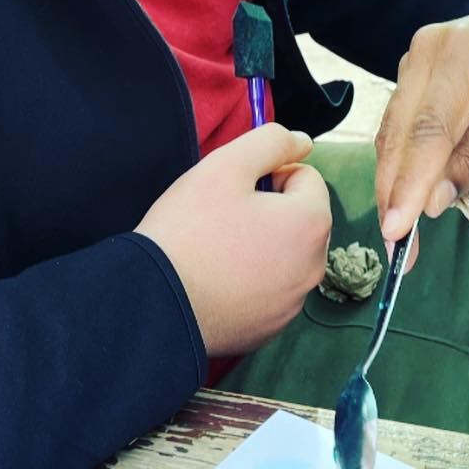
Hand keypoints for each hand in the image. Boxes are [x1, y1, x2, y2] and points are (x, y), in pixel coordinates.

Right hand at [136, 124, 331, 356]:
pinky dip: (249, 280)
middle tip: (223, 217)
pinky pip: (268, 290)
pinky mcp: (270, 328)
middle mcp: (313, 267)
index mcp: (311, 224)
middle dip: (270, 210)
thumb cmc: (189, 231)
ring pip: (284, 255)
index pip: (306, 177)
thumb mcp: (226, 166)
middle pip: (300, 218)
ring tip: (216, 249)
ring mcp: (293, 303)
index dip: (269, 173)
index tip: (235, 188)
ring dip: (260, 245)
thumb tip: (302, 140)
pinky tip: (215, 279)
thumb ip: (271, 142)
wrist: (155, 304)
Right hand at [374, 0, 468, 241]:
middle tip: (396, 251)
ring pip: (392, 132)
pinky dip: (403, 164)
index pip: (428, 130)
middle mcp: (428, 49)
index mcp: (463, 54)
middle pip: (399, 133)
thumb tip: (432, 202)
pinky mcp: (414, 74)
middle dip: (394, 194)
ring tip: (401, 236)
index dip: (409, 184)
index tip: (396, 231)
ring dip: (394, 184)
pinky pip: (400, 126)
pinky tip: (407, 198)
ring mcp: (416, 58)